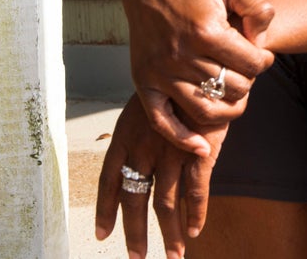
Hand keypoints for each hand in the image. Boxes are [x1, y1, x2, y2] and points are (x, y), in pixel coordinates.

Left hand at [96, 95, 230, 257]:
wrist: (204, 66)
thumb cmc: (175, 83)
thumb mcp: (146, 103)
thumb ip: (138, 132)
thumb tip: (134, 155)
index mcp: (125, 136)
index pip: (109, 179)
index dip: (105, 209)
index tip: (102, 234)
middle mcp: (144, 148)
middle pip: (134, 199)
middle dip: (135, 233)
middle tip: (136, 257)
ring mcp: (171, 152)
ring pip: (165, 204)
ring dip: (170, 234)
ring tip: (174, 255)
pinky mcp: (199, 153)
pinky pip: (195, 193)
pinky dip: (196, 215)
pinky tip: (196, 230)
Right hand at [120, 0, 274, 151]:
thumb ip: (258, 7)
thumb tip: (261, 40)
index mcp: (205, 30)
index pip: (250, 63)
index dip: (263, 60)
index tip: (261, 54)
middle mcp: (180, 55)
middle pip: (232, 87)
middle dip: (247, 80)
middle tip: (245, 69)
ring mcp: (160, 72)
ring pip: (205, 109)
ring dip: (229, 107)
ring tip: (235, 94)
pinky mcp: (144, 83)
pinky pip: (162, 122)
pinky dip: (183, 139)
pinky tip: (202, 148)